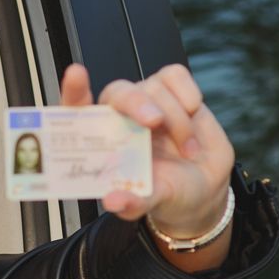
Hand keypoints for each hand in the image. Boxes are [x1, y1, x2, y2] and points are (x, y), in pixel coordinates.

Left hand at [60, 63, 233, 235]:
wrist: (204, 187)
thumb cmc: (167, 191)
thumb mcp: (151, 202)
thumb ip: (133, 203)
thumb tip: (113, 202)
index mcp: (102, 141)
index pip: (76, 110)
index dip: (73, 91)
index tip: (76, 75)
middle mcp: (119, 116)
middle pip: (118, 92)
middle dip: (136, 103)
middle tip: (155, 122)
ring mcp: (146, 100)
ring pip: (154, 88)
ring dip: (177, 119)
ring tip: (187, 149)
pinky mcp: (172, 90)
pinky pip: (175, 75)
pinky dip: (187, 93)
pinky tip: (193, 114)